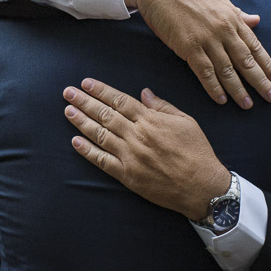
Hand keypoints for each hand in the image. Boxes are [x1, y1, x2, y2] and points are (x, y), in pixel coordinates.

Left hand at [64, 80, 230, 220]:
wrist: (203, 187)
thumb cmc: (197, 152)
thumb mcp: (186, 122)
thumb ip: (163, 106)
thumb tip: (144, 92)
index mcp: (150, 120)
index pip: (119, 101)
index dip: (101, 91)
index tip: (86, 83)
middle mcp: (137, 135)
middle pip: (105, 114)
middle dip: (84, 102)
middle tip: (68, 92)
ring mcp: (130, 156)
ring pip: (100, 135)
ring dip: (81, 122)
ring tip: (68, 111)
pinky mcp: (128, 175)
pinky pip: (103, 161)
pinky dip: (88, 151)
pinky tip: (75, 141)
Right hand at [126, 0, 270, 107]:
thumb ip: (236, 13)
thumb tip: (256, 20)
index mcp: (232, 18)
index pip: (255, 46)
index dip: (267, 64)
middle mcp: (223, 30)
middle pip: (246, 61)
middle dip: (260, 81)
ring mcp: (206, 39)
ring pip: (227, 70)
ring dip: (238, 90)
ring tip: (247, 105)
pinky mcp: (188, 47)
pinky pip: (204, 71)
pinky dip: (213, 87)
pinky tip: (221, 99)